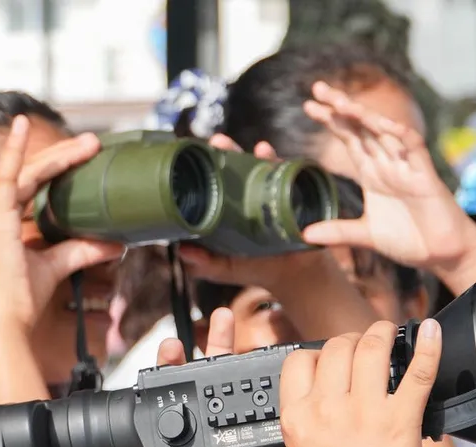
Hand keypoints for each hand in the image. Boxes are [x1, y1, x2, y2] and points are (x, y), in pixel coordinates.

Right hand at [0, 115, 122, 334]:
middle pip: (27, 175)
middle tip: (94, 144)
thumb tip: (116, 244)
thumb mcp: (54, 268)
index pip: (25, 187)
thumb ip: (81, 251)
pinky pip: (7, 178)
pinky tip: (22, 126)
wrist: (0, 329)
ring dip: (59, 157)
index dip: (53, 171)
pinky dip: (14, 151)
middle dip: (62, 158)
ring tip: (89, 144)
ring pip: (26, 174)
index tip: (80, 158)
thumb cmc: (18, 305)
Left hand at [131, 308, 295, 446]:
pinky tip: (299, 413)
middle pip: (215, 391)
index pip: (176, 401)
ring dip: (260, 382)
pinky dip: (291, 440)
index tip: (172, 347)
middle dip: (220, 352)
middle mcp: (208, 446)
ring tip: (267, 349)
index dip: (175, 371)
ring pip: (249, 412)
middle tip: (224, 319)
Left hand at [178, 135, 332, 289]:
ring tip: (256, 148)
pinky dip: (281, 164)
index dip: (205, 170)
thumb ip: (203, 264)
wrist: (294, 275)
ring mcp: (271, 194)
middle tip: (218, 142)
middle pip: (236, 167)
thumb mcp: (223, 268)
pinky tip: (270, 155)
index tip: (193, 157)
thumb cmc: (254, 268)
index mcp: (228, 208)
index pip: (214, 183)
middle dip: (228, 151)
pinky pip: (289, 177)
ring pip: (262, 168)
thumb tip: (181, 251)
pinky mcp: (292, 197)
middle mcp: (248, 196)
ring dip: (257, 155)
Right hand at [279, 320, 441, 446]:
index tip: (334, 358)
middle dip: (352, 340)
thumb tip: (336, 392)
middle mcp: (326, 409)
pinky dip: (428, 347)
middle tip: (367, 348)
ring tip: (391, 335)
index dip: (318, 352)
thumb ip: (314, 418)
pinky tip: (432, 334)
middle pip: (335, 346)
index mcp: (296, 416)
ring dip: (383, 334)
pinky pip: (417, 372)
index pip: (299, 359)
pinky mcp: (400, 424)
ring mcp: (364, 414)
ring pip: (371, 346)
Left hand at [301, 82, 471, 269]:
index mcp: (372, 173)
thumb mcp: (366, 235)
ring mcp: (406, 166)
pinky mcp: (425, 176)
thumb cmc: (410, 239)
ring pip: (384, 131)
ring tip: (341, 103)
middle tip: (317, 88)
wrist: (443, 253)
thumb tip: (304, 235)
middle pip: (361, 127)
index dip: (331, 121)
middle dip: (340, 107)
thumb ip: (338, 232)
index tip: (308, 106)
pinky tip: (382, 124)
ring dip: (364, 116)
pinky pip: (413, 147)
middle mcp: (387, 163)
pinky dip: (400, 134)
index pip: (348, 138)